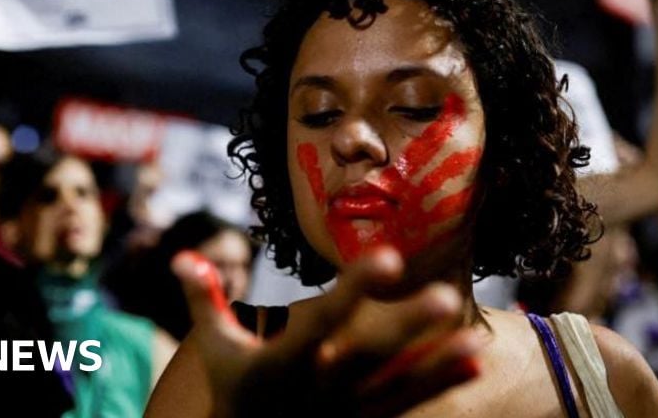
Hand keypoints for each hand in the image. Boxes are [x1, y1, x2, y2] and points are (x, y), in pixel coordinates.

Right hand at [172, 247, 482, 417]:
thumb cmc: (233, 391)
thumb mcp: (214, 347)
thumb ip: (204, 298)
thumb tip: (183, 255)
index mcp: (283, 363)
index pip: (323, 320)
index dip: (354, 290)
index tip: (388, 258)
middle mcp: (319, 387)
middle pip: (369, 355)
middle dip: (407, 329)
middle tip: (448, 297)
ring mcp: (345, 411)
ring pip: (396, 384)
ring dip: (437, 362)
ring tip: (474, 337)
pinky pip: (406, 403)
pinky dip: (440, 383)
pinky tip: (474, 361)